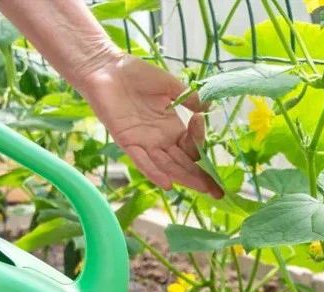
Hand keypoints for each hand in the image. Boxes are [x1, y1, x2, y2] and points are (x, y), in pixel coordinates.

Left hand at [76, 54, 222, 198]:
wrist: (105, 67)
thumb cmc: (135, 74)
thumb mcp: (169, 85)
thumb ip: (189, 98)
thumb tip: (210, 107)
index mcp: (171, 127)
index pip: (191, 146)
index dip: (200, 142)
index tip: (201, 122)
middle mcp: (159, 140)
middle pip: (183, 163)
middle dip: (200, 177)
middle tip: (218, 192)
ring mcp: (144, 143)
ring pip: (167, 166)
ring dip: (184, 178)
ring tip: (202, 189)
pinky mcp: (127, 142)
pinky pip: (142, 162)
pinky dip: (155, 173)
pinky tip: (168, 184)